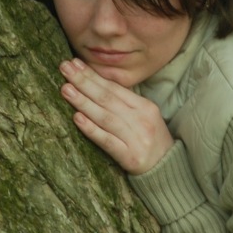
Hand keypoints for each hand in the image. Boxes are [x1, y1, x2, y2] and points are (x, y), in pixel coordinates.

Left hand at [59, 58, 173, 174]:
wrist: (168, 169)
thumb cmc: (150, 139)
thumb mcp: (144, 116)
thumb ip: (124, 102)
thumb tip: (96, 84)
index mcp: (144, 106)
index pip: (114, 87)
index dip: (94, 75)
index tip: (75, 63)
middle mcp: (141, 119)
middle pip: (108, 98)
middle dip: (84, 81)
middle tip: (65, 68)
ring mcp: (136, 138)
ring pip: (105, 116)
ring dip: (83, 102)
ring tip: (66, 89)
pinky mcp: (130, 156)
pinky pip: (107, 141)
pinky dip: (92, 129)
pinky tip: (77, 119)